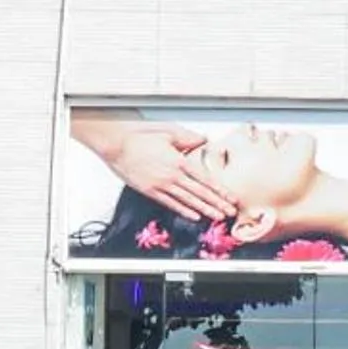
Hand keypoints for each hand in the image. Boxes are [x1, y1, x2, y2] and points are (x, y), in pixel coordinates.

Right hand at [107, 125, 233, 223]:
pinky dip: (183, 211)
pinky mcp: (150, 191)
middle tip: (230, 212)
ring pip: (187, 201)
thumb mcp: (168, 131)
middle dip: (217, 203)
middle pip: (200, 193)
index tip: (231, 197)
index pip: (204, 179)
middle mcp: (172, 176)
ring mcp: (161, 185)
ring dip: (204, 210)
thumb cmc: (140, 136)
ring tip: (217, 217)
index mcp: (179, 161)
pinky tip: (194, 216)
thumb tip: (204, 139)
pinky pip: (170, 203)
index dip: (220, 190)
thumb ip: (189, 137)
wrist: (117, 145)